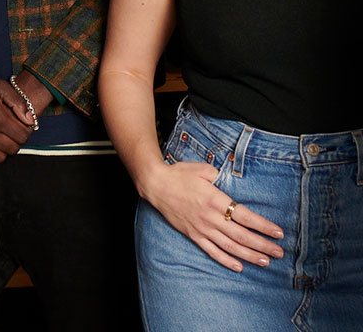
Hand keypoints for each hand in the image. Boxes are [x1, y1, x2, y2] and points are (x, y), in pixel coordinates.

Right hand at [0, 72, 48, 167]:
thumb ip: (18, 102)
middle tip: (11, 132)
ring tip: (0, 138)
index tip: (21, 126)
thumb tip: (30, 120)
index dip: (26, 131)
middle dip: (16, 140)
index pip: (23, 136)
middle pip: (13, 149)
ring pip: (0, 158)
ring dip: (3, 150)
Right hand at [142, 161, 284, 271]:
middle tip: (279, 252)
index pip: (245, 216)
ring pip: (230, 246)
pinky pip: (212, 251)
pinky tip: (239, 267)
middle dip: (262, 245)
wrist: (156, 184)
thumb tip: (230, 181)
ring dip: (250, 255)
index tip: (279, 233)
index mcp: (215, 199)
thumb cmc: (179, 174)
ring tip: (266, 262)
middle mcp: (210, 217)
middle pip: (241, 235)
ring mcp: (201, 228)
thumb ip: (218, 175)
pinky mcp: (193, 234)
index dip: (263, 226)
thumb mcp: (201, 168)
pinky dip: (226, 260)